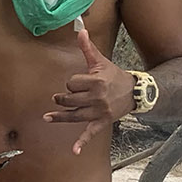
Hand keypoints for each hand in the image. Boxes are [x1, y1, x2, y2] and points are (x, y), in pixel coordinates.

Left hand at [44, 24, 134, 153]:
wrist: (135, 92)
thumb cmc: (114, 76)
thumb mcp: (101, 62)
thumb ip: (88, 48)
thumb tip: (80, 30)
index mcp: (96, 81)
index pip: (72, 83)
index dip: (72, 83)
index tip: (77, 83)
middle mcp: (97, 98)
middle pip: (70, 99)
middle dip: (64, 98)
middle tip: (59, 98)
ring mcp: (99, 112)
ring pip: (74, 115)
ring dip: (60, 117)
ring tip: (47, 117)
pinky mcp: (101, 122)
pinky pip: (90, 133)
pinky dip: (82, 142)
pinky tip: (74, 151)